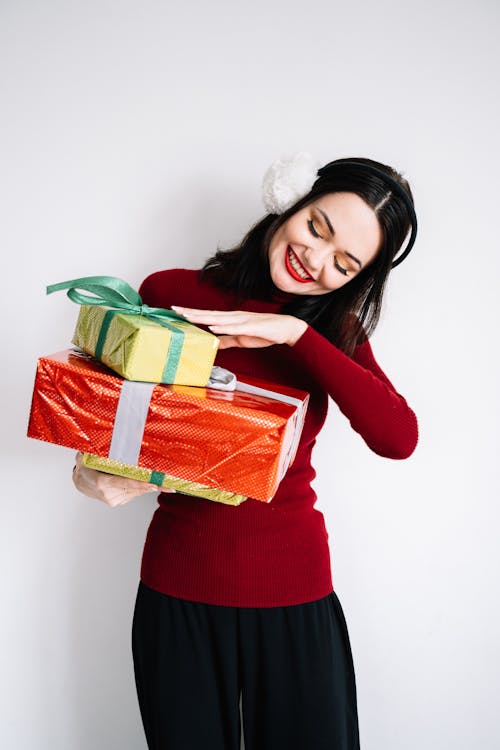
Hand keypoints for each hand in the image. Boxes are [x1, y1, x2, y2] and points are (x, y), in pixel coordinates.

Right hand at [72, 452, 169, 507]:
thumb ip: (97, 452)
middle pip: (136, 488)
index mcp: (103, 483)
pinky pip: (133, 494)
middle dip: (153, 485)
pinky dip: (141, 488)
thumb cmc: (84, 468)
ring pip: (137, 492)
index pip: (127, 482)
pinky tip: (149, 483)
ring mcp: (114, 500)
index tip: (155, 484)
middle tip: (170, 485)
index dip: (142, 483)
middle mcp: (109, 494)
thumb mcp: (88, 457)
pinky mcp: (118, 502)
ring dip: (149, 486)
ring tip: (164, 483)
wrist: (79, 482)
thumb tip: (107, 439)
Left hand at [171, 307, 307, 348]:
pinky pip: (234, 327)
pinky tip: (212, 326)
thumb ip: (227, 340)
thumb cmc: (265, 332)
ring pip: (218, 318)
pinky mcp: (250, 327)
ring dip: (202, 317)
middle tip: (174, 309)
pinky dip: (222, 326)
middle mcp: (234, 317)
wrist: (285, 329)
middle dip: (191, 312)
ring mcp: (241, 321)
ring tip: (187, 316)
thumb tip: (214, 343)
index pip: (207, 316)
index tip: (178, 312)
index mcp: (231, 319)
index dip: (192, 314)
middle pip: (208, 314)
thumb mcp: (241, 339)